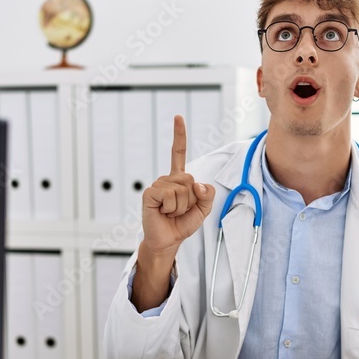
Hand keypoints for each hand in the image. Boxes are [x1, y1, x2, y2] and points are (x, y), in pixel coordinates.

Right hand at [139, 115, 215, 258]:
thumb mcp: (204, 210)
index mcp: (178, 179)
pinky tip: (163, 212)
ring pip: (182, 189)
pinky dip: (172, 208)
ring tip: (171, 212)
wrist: (167, 241)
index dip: (179, 135)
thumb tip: (199, 185)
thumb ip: (208, 195)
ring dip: (182, 206)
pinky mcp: (149, 193)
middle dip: (192, 199)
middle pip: (190, 179)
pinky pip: (170, 195)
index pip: (178, 153)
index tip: (177, 117)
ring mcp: (157, 185)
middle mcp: (167, 179)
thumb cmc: (182, 224)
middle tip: (180, 210)